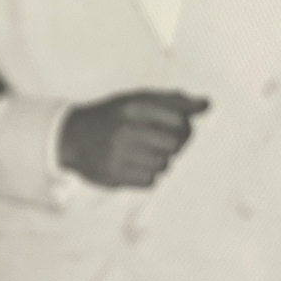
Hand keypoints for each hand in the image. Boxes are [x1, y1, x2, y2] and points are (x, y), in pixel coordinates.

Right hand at [59, 91, 208, 190]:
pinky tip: (133, 164)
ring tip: (142, 152)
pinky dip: (147, 174)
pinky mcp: (115, 176)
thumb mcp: (138, 99)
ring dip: (159, 160)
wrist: (72, 136)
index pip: (179, 121)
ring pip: (164, 164)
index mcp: (134, 106)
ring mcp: (120, 154)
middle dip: (173, 144)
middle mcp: (127, 130)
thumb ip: (174, 101)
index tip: (175, 127)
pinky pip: (151, 180)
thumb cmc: (114, 116)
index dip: (184, 126)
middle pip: (175, 145)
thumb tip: (208, 104)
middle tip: (159, 141)